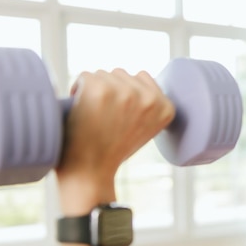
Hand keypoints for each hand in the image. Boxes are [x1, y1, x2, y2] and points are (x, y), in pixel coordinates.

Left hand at [56, 69, 174, 211]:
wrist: (91, 171)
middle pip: (122, 74)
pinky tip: (81, 111)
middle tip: (104, 118)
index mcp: (166, 108)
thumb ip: (146, 104)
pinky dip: (78, 90)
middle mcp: (150, 98)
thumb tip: (134, 79)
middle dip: (111, 90)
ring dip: (95, 90)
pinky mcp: (101, 89)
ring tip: (93, 116)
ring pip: (104, 74)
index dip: (126, 96)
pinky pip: (86, 76)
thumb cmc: (113, 151)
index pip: (143, 79)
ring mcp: (126, 92)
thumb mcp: (144, 128)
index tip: (120, 118)